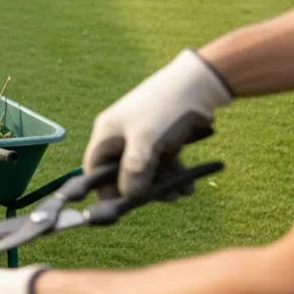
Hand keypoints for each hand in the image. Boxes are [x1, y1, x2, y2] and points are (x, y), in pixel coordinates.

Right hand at [85, 50, 230, 198]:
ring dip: (162, 184)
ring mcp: (141, 137)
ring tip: (180, 195)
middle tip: (159, 200)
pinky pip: (161, 162)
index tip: (117, 209)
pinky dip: (172, 174)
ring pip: (146, 169)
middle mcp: (120, 136)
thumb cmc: (163, 108)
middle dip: (140, 188)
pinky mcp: (160, 138)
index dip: (103, 190)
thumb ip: (134, 170)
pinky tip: (188, 185)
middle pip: (122, 172)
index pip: (95, 169)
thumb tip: (129, 197)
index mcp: (107, 134)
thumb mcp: (146, 141)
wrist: (198, 84)